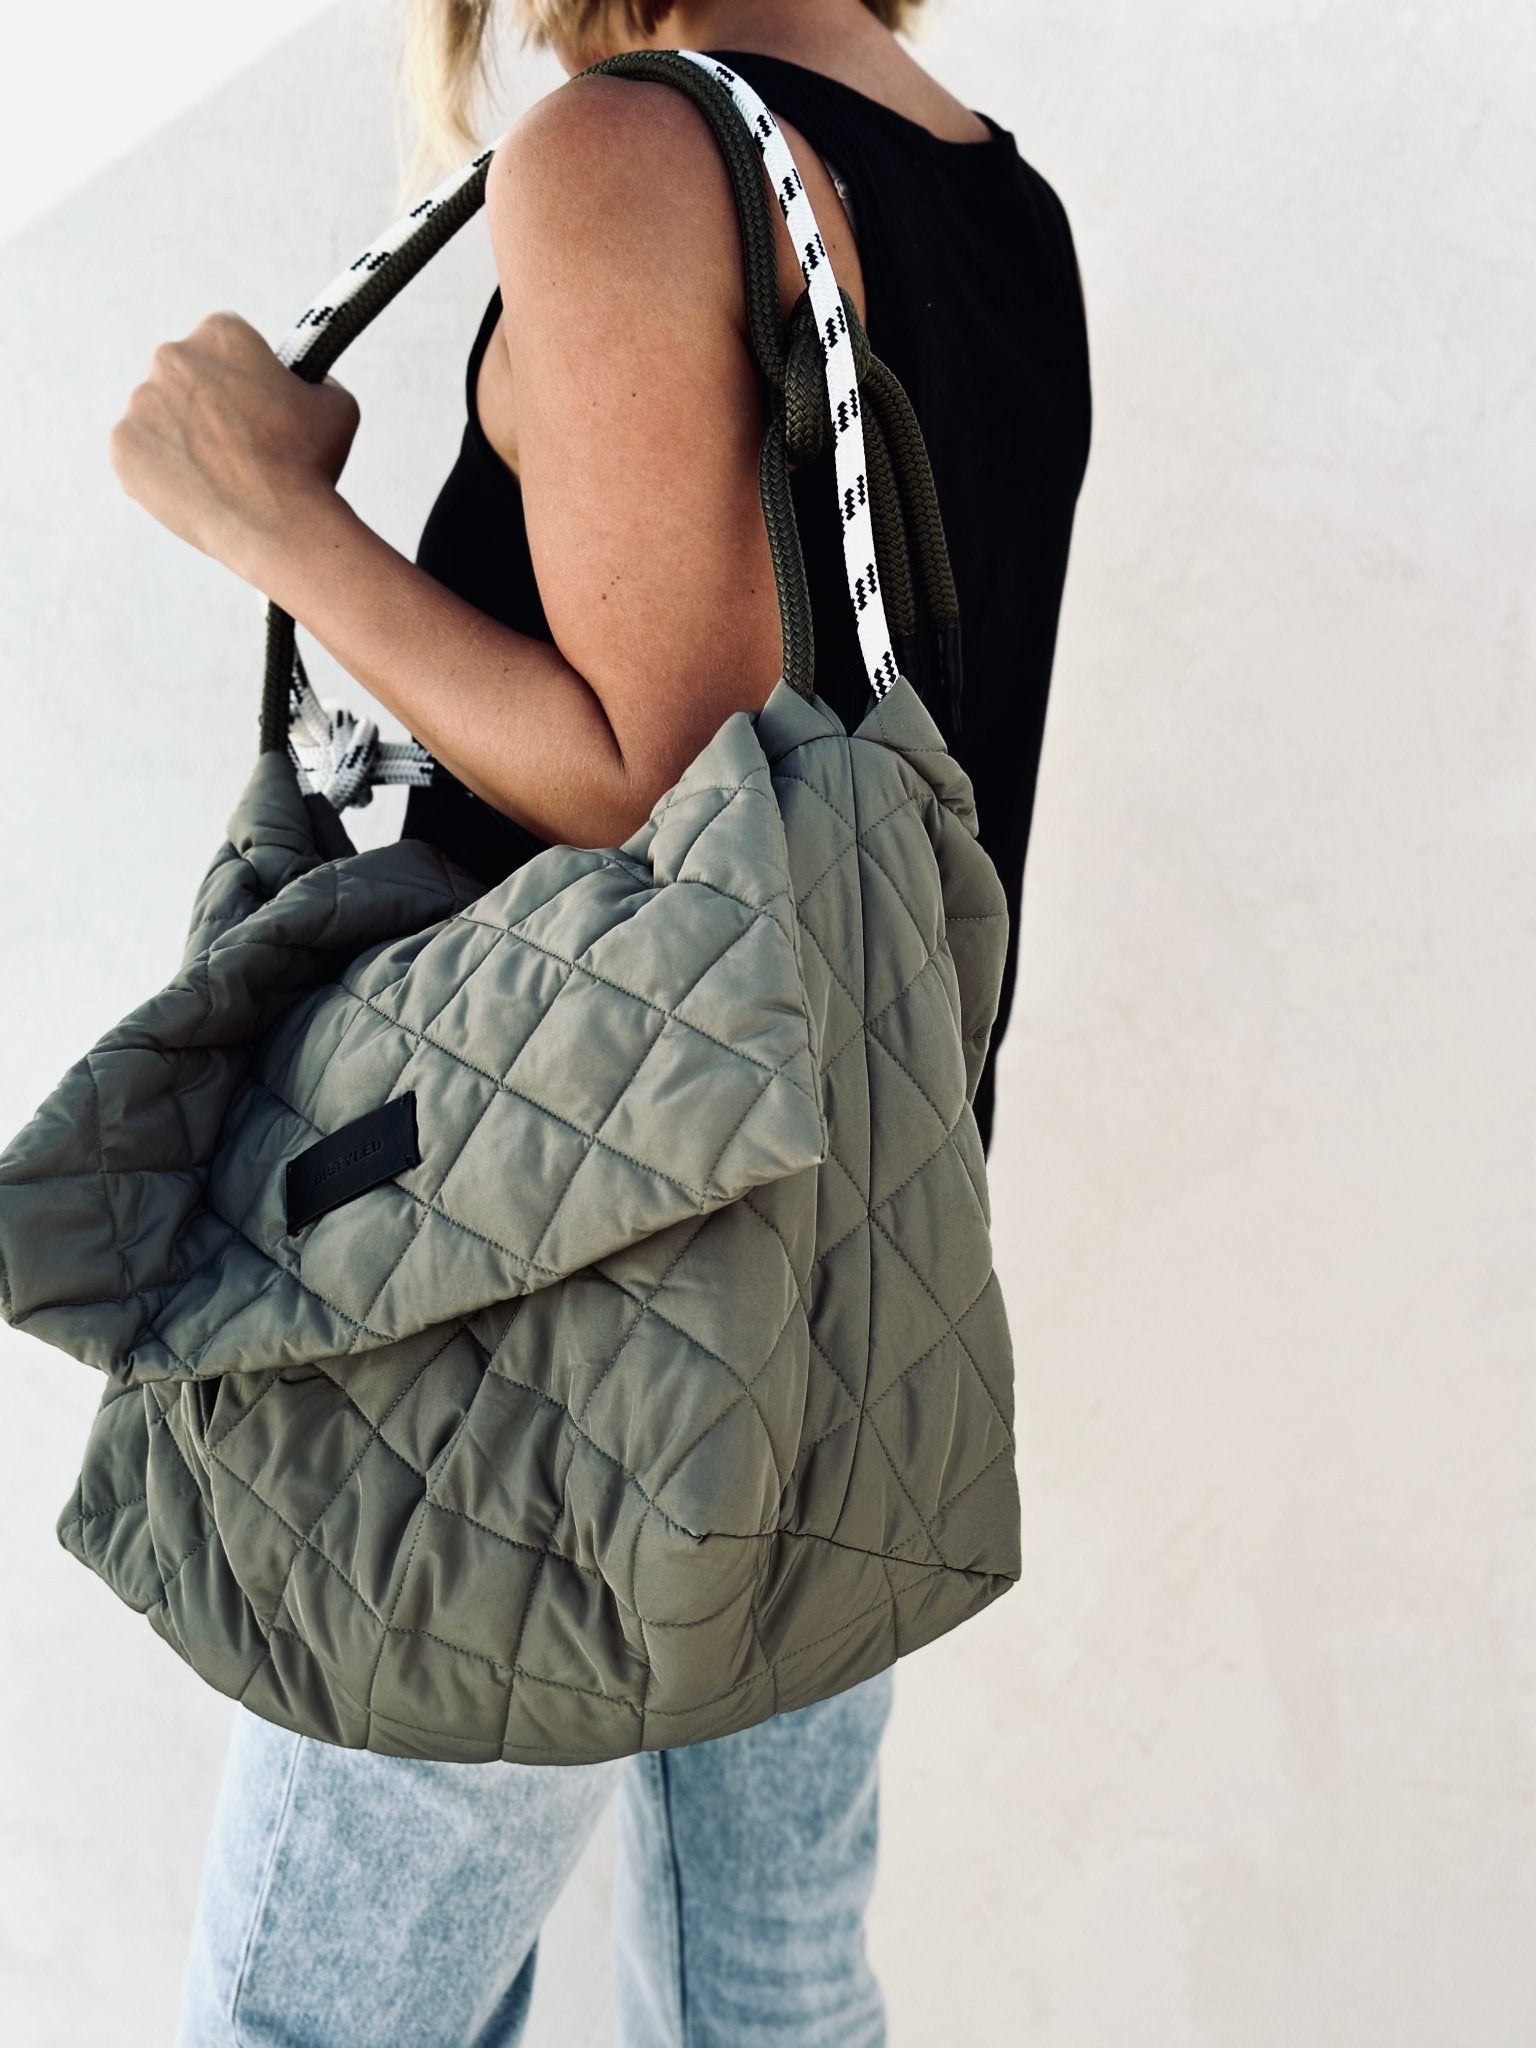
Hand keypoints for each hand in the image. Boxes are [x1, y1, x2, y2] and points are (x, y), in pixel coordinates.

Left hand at [107, 310, 359, 578]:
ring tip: (224, 476)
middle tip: (239, 444)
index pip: (225, 340)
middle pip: (186, 374)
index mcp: (222, 334)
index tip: (256, 402)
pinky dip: (163, 470)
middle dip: (207, 403)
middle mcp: (172, 358)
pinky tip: (199, 489)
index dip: (244, 373)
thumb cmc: (310, 465)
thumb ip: (314, 380)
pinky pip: (140, 453)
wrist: (278, 526)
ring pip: (162, 416)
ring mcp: (141, 403)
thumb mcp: (335, 405)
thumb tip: (305, 383)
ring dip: (185, 438)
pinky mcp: (122, 447)